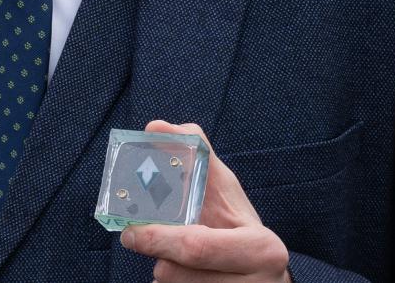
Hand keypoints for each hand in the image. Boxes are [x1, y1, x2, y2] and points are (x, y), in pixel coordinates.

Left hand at [118, 119, 291, 282]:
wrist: (264, 279)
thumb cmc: (239, 228)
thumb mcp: (226, 192)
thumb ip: (196, 158)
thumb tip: (156, 127)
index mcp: (261, 249)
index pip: (196, 247)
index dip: (158, 238)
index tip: (130, 231)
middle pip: (178, 274)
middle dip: (156, 255)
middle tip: (135, 239)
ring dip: (165, 272)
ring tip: (176, 258)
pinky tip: (185, 275)